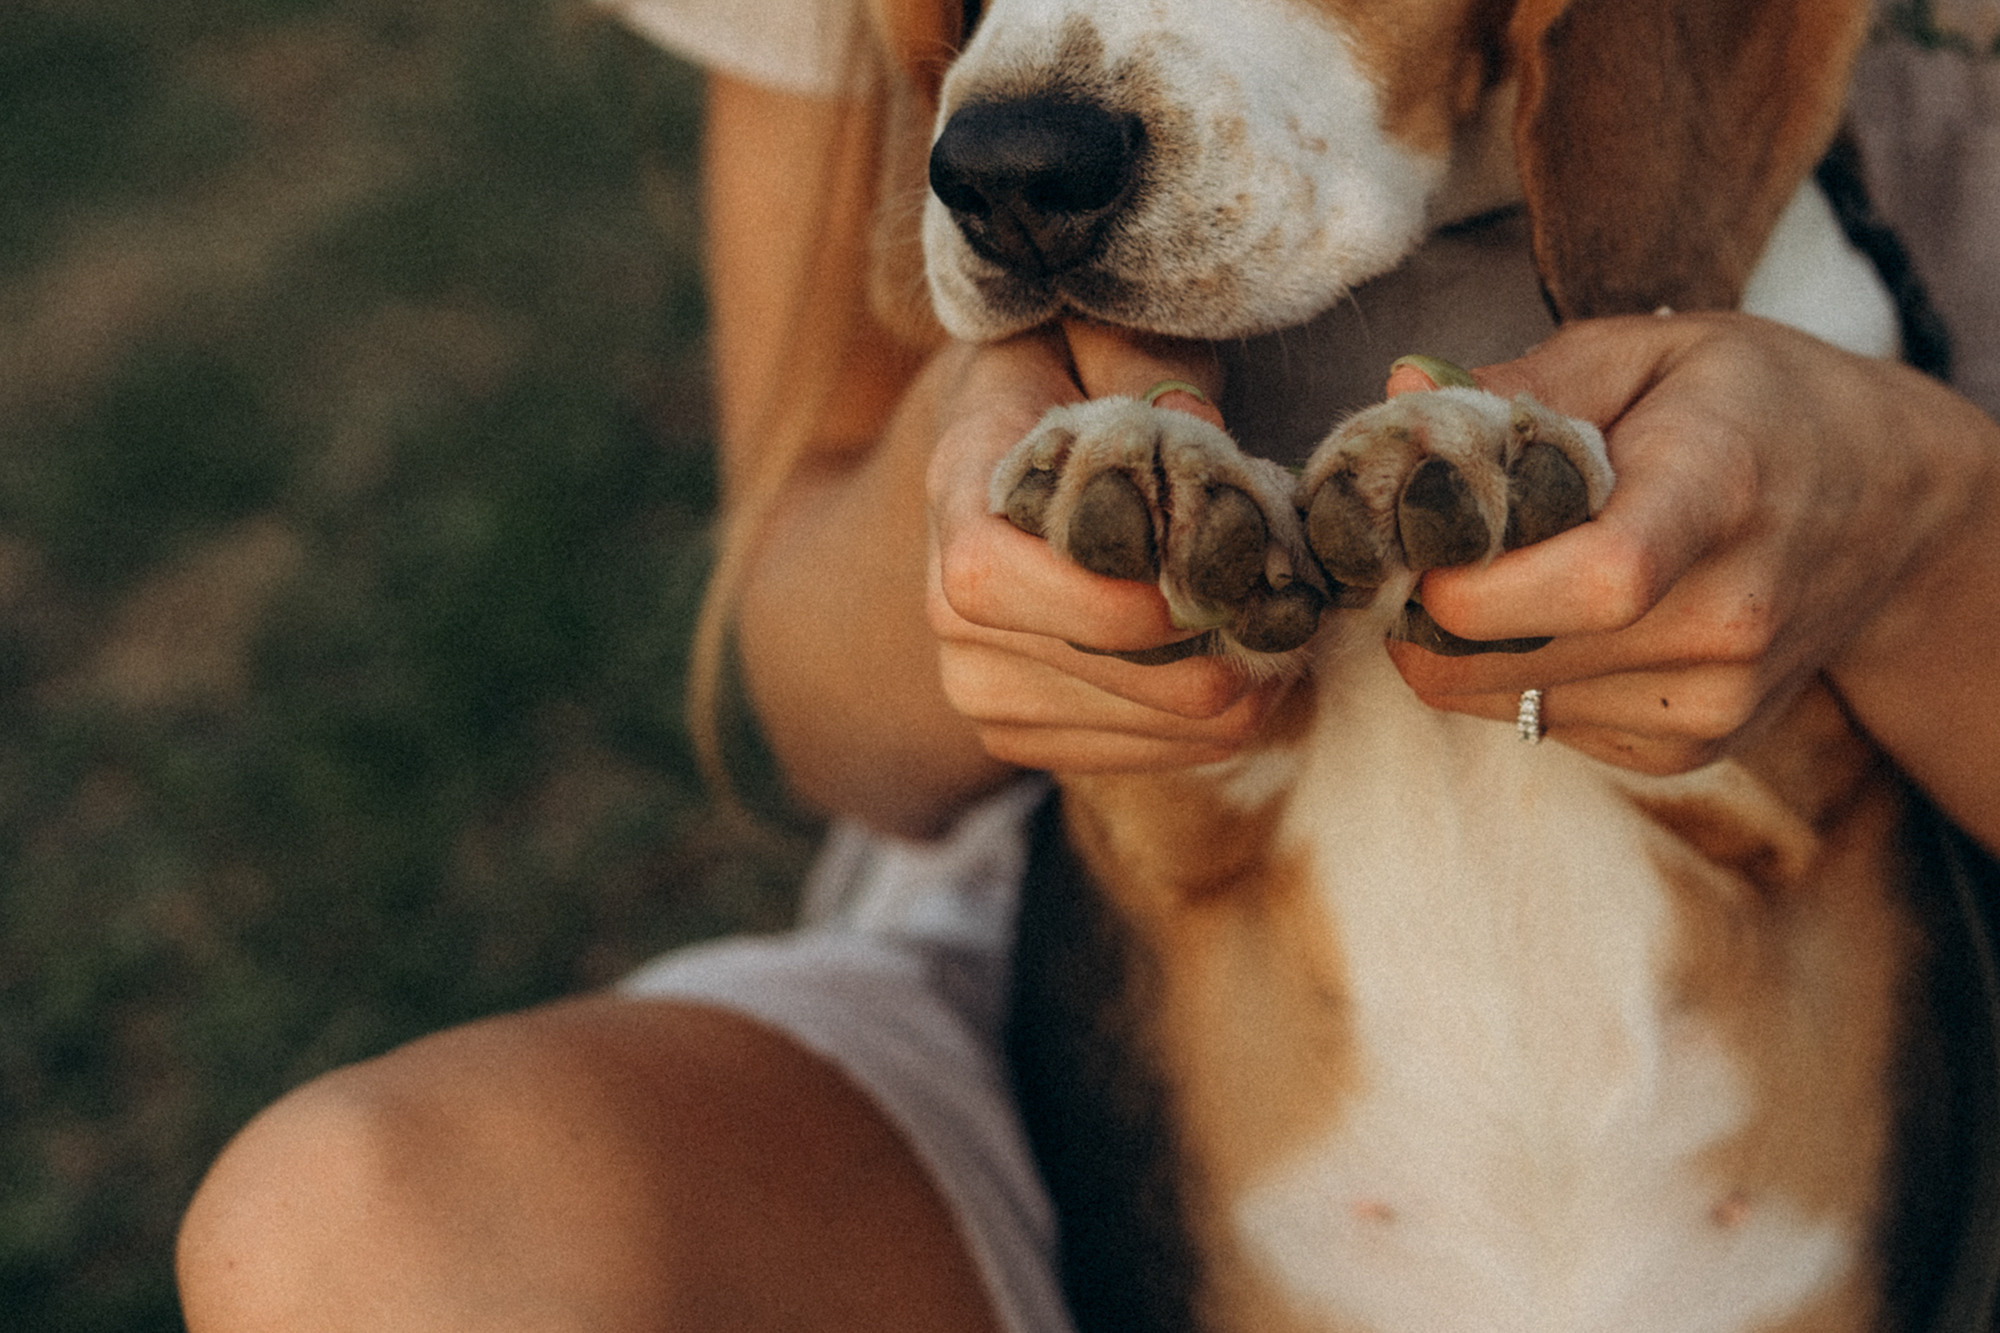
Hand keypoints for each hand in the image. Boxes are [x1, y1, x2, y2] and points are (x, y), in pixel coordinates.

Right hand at [926, 323, 1289, 770]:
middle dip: (1214, 640)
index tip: (1196, 580)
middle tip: (1291, 595)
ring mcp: (979, 687)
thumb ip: (1134, 365)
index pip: (987, 582)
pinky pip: (1146, 756)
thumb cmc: (1056, 381)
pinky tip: (1240, 659)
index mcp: (954, 496)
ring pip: (1140, 725)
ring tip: (1275, 620)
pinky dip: (1218, 720)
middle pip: (1088, 669)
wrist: (991, 466)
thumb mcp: (1085, 332)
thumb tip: (1196, 431)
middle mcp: (947, 613)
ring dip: (1234, 683)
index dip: (1098, 601)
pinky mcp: (1021, 736)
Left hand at [1385, 312, 1989, 775]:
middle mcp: (1726, 618)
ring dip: (1458, 645)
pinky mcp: (1687, 749)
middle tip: (1412, 552)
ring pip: (1500, 701)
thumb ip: (1523, 380)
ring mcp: (1711, 698)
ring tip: (1490, 572)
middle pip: (1514, 656)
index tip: (1419, 546)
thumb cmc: (1757, 410)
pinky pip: (1537, 725)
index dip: (1478, 581)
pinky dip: (1511, 675)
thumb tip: (1401, 393)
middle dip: (1421, 611)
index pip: (1598, 577)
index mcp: (1718, 494)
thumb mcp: (1653, 352)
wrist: (1889, 508)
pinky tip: (1553, 617)